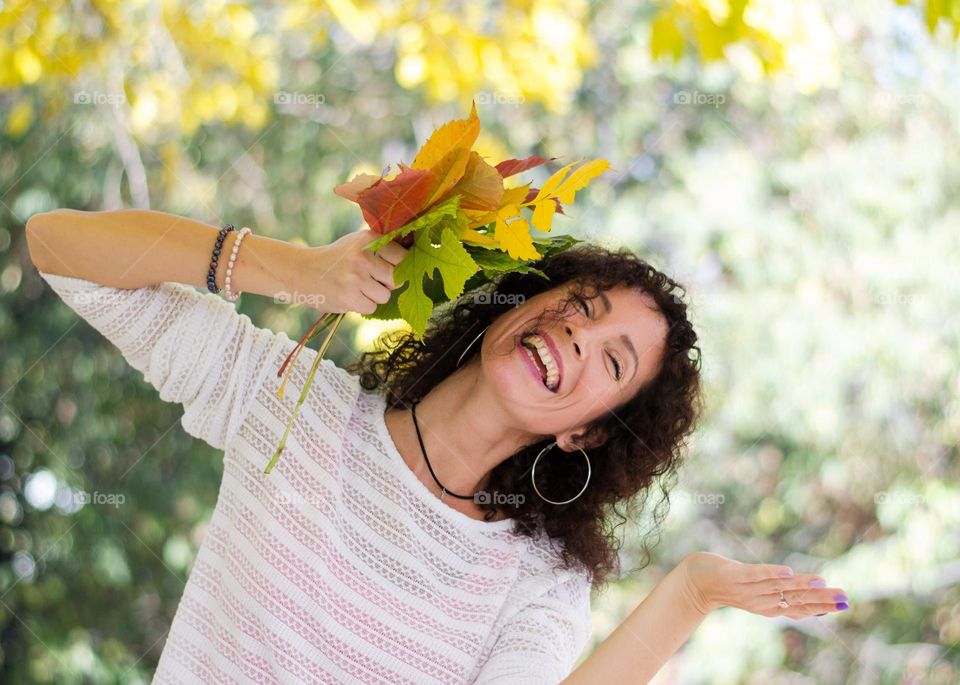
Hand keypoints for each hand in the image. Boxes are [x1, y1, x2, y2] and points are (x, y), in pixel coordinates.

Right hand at [292, 228, 406, 314]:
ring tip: (356, 286)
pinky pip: (371, 308)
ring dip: (373, 296)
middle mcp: (364, 256)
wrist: (303, 271)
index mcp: (369, 239)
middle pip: (397, 279)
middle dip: (387, 284)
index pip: (403, 258)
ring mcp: (356, 277)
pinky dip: (362, 305)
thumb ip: (384, 247)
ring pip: (384, 296)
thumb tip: (416, 258)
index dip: (400, 268)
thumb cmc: (339, 258)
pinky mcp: (349, 296)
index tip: (391, 270)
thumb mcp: (358, 243)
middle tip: (370, 279)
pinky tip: (349, 294)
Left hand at [679, 551, 848, 619]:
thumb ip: (783, 595)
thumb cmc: (730, 583)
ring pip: (779, 588)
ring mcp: (746, 588)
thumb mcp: (758, 592)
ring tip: (823, 583)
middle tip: (844, 598)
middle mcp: (759, 600)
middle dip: (820, 600)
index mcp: (767, 606)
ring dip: (802, 586)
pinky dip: (772, 573)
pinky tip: (789, 572)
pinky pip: (755, 574)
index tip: (843, 604)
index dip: (820, 607)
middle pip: (794, 601)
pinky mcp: (734, 575)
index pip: (798, 609)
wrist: (694, 581)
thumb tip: (812, 598)